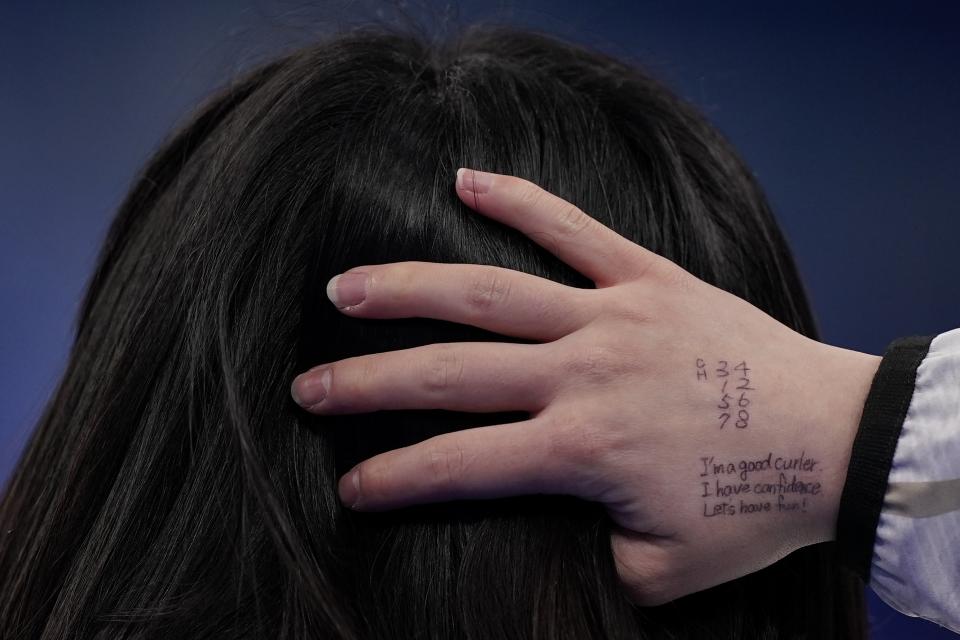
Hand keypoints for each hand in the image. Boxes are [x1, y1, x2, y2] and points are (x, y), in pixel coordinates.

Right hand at [290, 168, 881, 604]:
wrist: (836, 441)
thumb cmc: (753, 509)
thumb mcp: (663, 568)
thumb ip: (592, 557)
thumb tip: (548, 534)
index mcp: (580, 451)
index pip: (458, 465)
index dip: (392, 479)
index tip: (347, 484)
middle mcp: (580, 375)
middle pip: (450, 374)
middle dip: (368, 383)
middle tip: (307, 385)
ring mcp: (612, 317)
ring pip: (490, 295)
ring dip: (410, 290)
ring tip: (346, 287)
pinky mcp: (648, 279)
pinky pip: (575, 231)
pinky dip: (519, 202)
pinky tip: (465, 180)